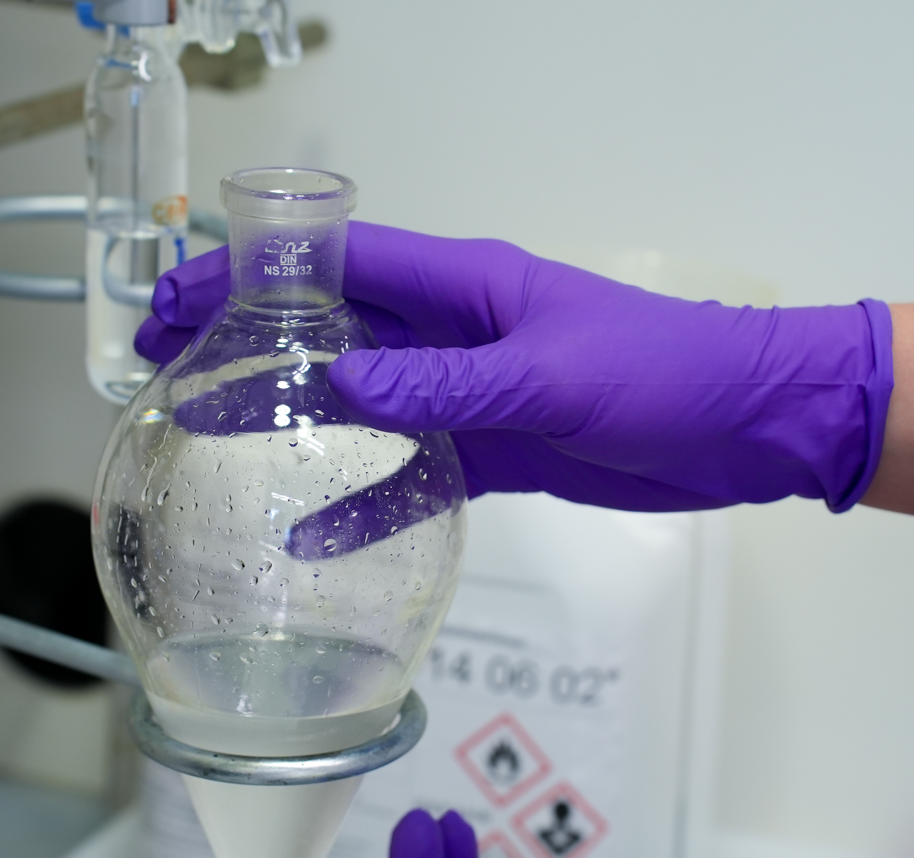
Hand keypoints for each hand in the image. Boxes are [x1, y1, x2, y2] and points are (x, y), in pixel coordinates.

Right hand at [137, 222, 895, 512]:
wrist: (749, 426)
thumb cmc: (665, 373)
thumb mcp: (550, 376)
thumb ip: (446, 385)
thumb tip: (342, 382)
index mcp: (465, 286)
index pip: (337, 264)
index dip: (253, 272)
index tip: (181, 292)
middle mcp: (455, 332)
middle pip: (330, 328)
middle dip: (248, 338)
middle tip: (164, 360)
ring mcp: (472, 393)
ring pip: (358, 401)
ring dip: (287, 413)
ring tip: (204, 426)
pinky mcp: (498, 451)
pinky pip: (414, 474)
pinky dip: (365, 504)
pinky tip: (311, 537)